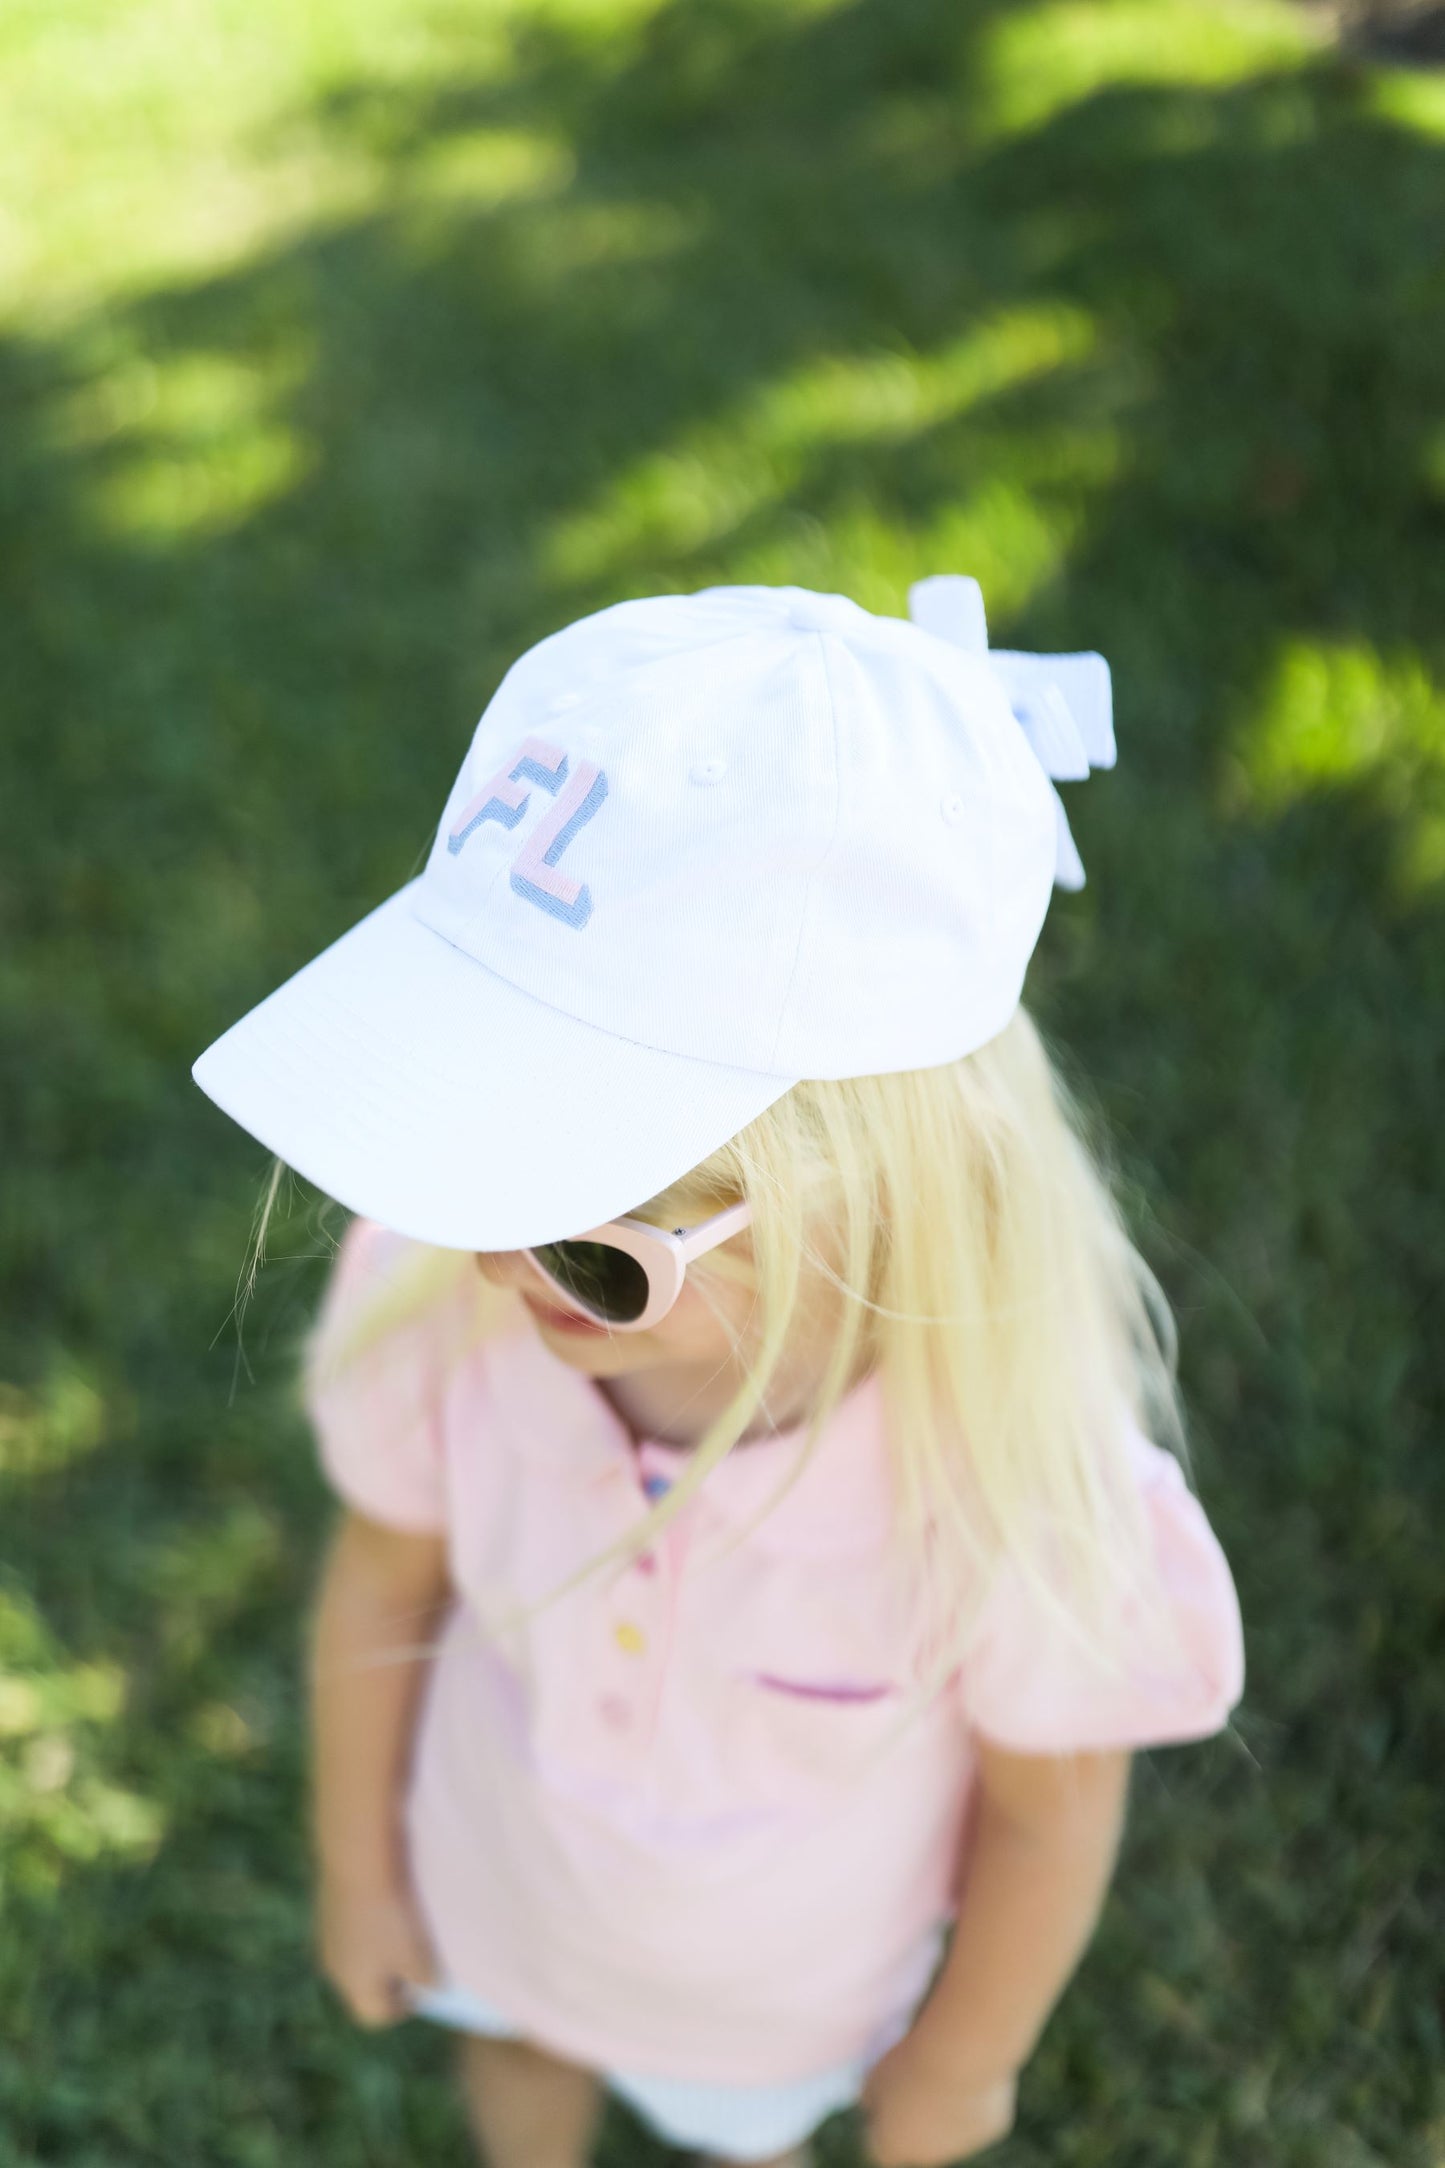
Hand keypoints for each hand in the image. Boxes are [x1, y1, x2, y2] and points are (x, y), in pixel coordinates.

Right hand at [318, 1872, 437, 2027]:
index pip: (378, 2016)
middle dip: (391, 1978)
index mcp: (356, 1989)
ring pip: (356, 1959)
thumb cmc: (391, 1916)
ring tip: (401, 1928)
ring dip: (377, 1952)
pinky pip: (350, 1933)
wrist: (356, 1861)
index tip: (423, 1988)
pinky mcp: (325, 1914)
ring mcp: (327, 1942)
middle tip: (415, 1959)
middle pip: (365, 1988)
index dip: (404, 2006)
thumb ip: (426, 1978)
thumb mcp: (418, 1953)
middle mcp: (335, 1973)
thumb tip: (431, 1988)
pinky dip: (367, 1928)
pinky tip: (384, 1905)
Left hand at [862, 2037, 1017, 2166]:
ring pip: (951, 2129)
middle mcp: (927, 2156)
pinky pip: (977, 2112)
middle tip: (917, 2081)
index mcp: (893, 2147)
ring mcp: (961, 2146)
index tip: (883, 2096)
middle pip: (918, 2142)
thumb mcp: (875, 2073)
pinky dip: (974, 2095)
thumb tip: (872, 2102)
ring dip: (947, 2108)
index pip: (880, 2147)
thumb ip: (872, 2095)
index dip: (880, 2123)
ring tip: (947, 2069)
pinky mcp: (990, 2130)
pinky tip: (972, 2070)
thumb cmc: (910, 2063)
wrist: (959, 2060)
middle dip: (916, 2120)